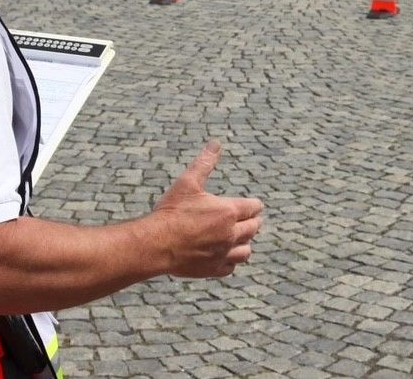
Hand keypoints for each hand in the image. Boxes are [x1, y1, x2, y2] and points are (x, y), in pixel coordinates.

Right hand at [152, 141, 262, 278]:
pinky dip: (231, 261)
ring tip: (242, 239)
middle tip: (252, 219)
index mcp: (228, 211)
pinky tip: (226, 256)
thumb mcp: (188, 182)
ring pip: (245, 251)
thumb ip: (204, 162)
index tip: (254, 204)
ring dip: (246, 243)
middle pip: (253, 228)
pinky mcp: (213, 269)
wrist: (157, 243)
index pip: (253, 207)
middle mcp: (231, 233)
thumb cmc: (172, 212)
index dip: (254, 205)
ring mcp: (223, 253)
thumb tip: (215, 143)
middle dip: (253, 222)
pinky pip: (231, 267)